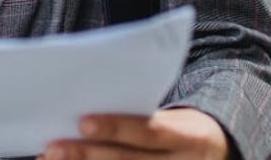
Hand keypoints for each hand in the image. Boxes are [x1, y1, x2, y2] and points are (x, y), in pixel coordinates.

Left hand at [41, 108, 228, 159]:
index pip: (149, 131)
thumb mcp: (175, 121)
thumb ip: (141, 118)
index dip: (116, 128)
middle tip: (53, 146)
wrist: (217, 156)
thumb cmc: (182, 131)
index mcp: (188, 138)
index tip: (82, 121)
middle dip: (87, 155)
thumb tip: (85, 115)